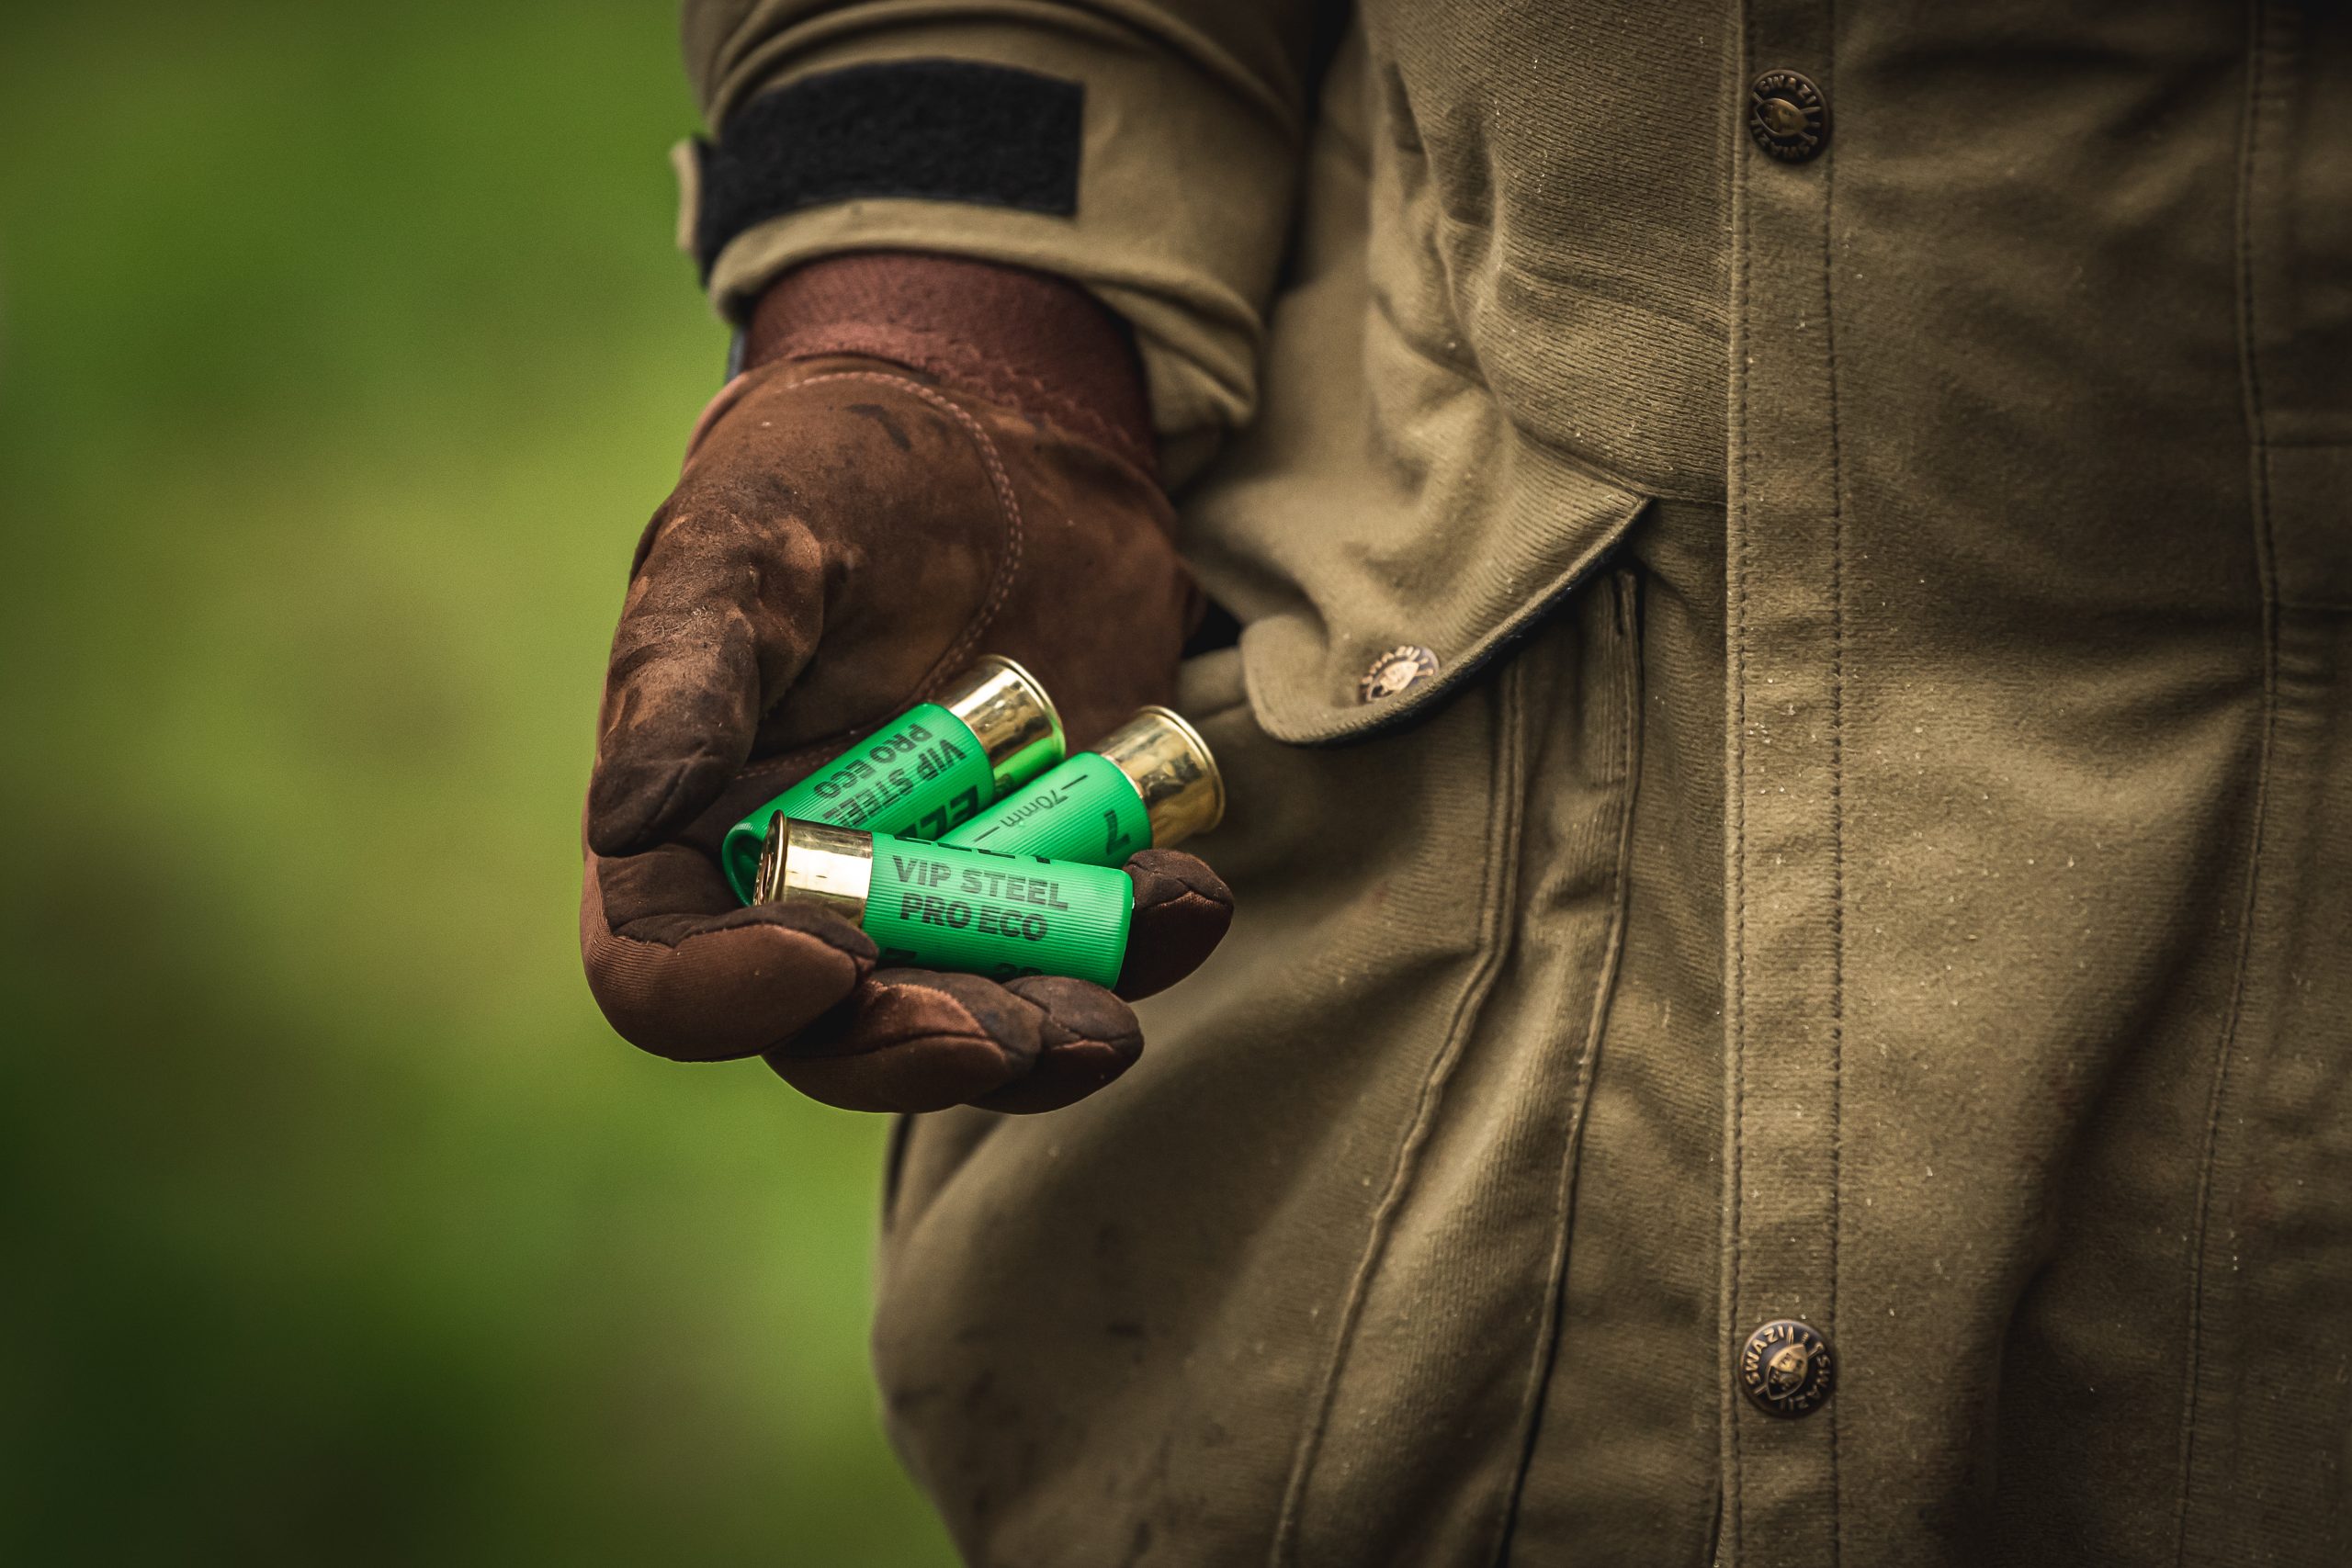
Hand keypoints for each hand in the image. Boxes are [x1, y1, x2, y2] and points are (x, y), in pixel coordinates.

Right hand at [579, 268, 1230, 1113]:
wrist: (1000, 429)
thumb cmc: (836, 470)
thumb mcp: (748, 541)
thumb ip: (684, 672)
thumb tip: (623, 821)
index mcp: (688, 838)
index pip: (664, 976)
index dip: (733, 995)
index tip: (833, 957)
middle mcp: (805, 896)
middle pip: (837, 1036)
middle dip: (923, 1045)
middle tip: (1010, 1029)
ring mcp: (938, 896)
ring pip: (977, 1017)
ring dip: (1051, 1025)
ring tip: (1122, 982)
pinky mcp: (1051, 871)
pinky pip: (1090, 948)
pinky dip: (1141, 941)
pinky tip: (1188, 891)